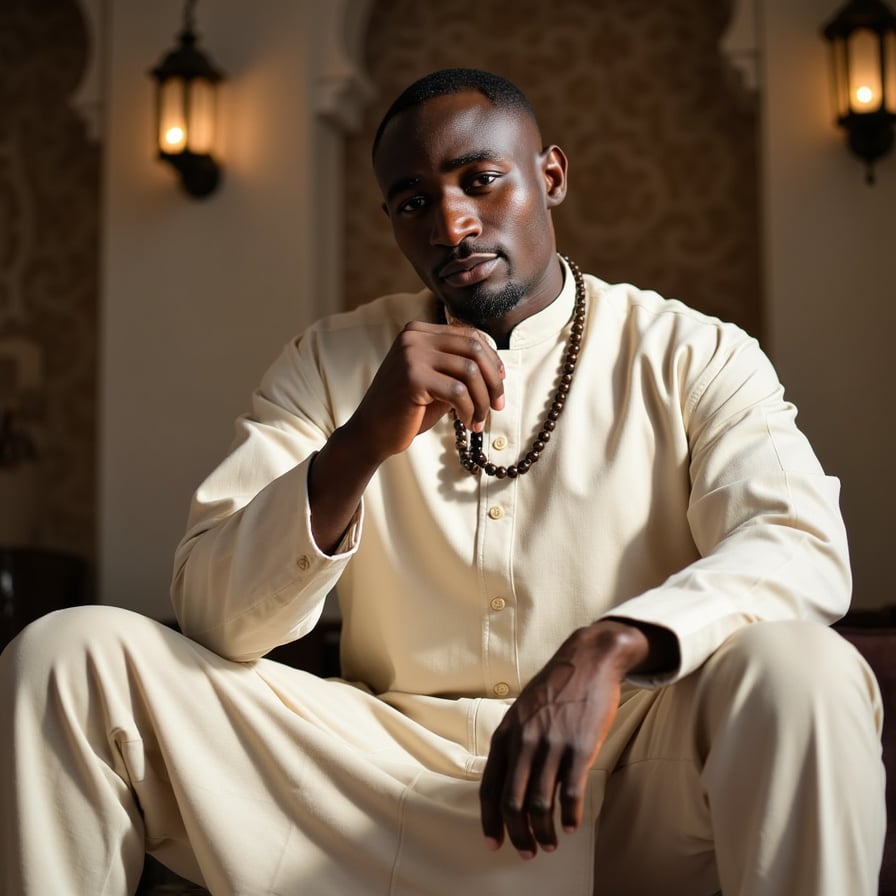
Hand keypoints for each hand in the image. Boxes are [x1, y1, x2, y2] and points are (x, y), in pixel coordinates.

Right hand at [308, 320, 503, 552]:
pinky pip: (458, 392)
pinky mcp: (412, 378)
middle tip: (498, 405)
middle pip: (474, 349)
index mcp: (419, 332)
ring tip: (479, 420)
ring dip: (482, 400)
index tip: (499, 384)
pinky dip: (469, 410)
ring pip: (470, 371)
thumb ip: (458, 368)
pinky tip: (467, 423)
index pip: (470, 336)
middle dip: (493, 380)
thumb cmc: (407, 409)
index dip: (492, 360)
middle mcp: (414, 337)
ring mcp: (411, 355)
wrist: (371, 433)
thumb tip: (497, 368)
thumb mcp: (436, 381)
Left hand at [479, 621, 650, 858]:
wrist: (588, 660)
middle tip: (526, 852)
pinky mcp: (580, 747)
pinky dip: (569, 816)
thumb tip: (505, 781)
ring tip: (548, 844)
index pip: (489, 788)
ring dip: (543, 831)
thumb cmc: (554, 688)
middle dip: (518, 834)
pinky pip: (571, 793)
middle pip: (512, 803)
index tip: (494, 844)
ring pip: (540, 803)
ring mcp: (552, 745)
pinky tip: (571, 827)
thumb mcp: (521, 711)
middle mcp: (524, 742)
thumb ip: (512, 743)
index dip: (490, 821)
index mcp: (505, 734)